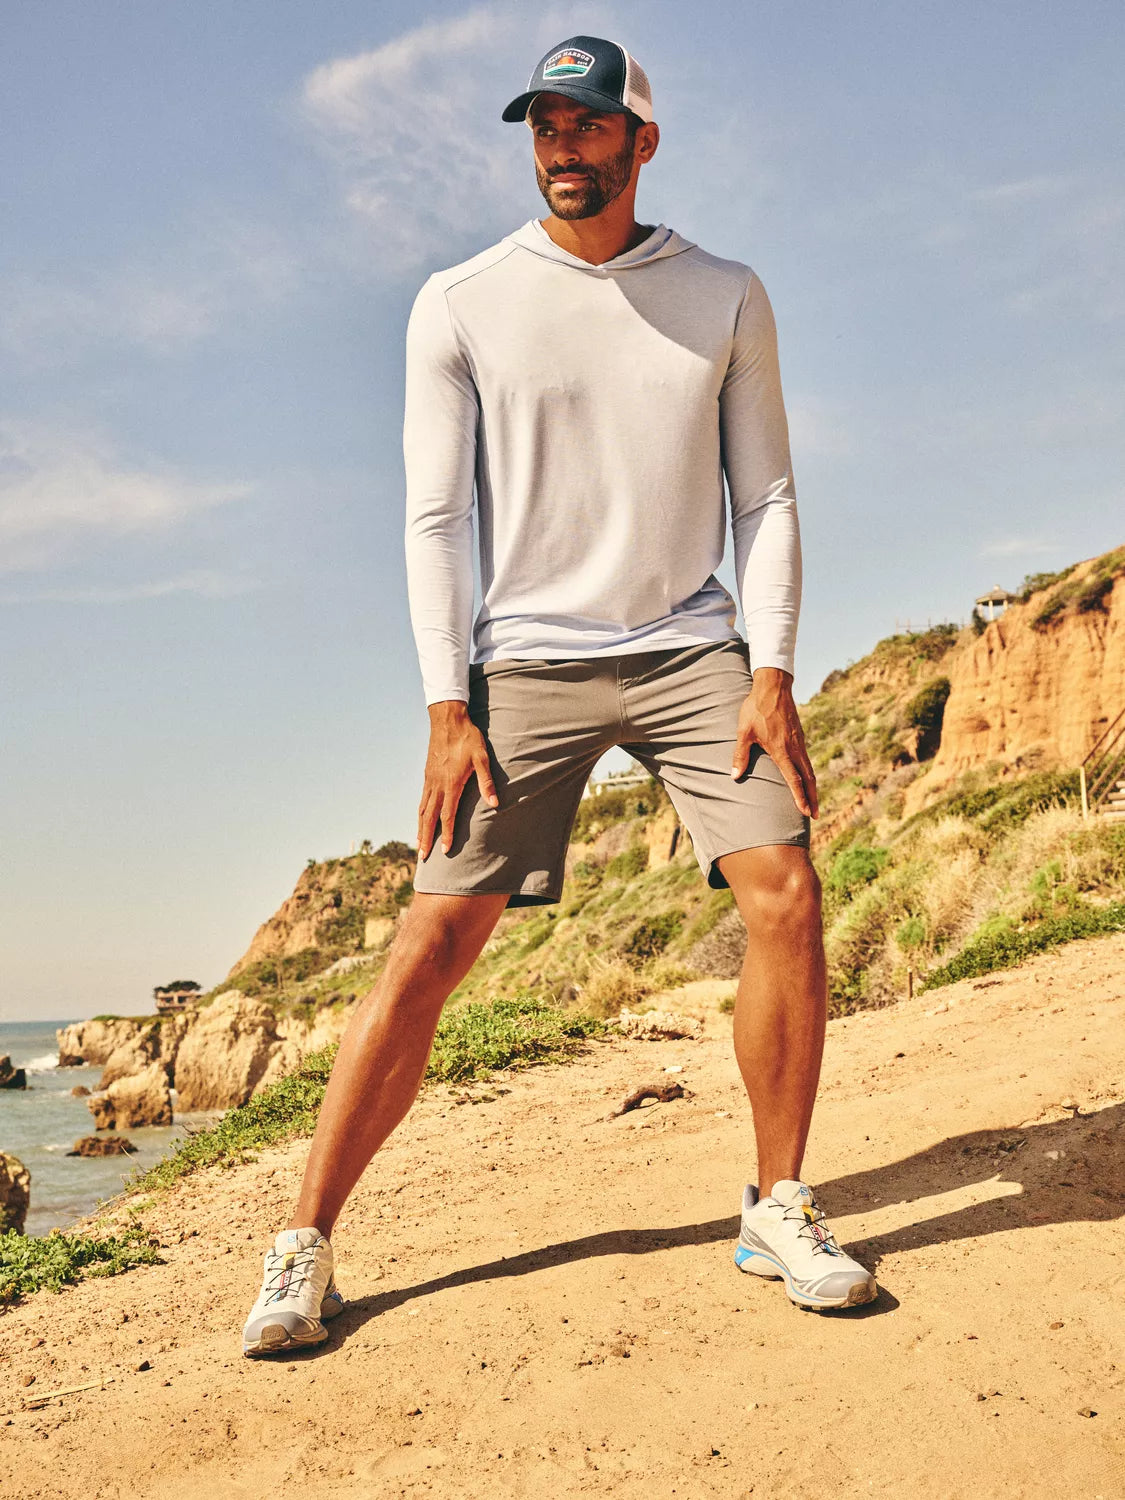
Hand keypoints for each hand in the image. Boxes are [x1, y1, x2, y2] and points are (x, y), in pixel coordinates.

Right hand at [417, 700, 498, 858]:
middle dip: (426, 838)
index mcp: (451, 783)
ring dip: (420, 828)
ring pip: (422, 809)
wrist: (447, 720)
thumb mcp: (482, 758)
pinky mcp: (427, 775)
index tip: (445, 850)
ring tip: (419, 844)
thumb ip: (487, 781)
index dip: (446, 834)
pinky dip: (420, 813)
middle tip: (423, 856)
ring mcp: (430, 780)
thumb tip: (495, 803)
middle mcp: (437, 785)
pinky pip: (422, 799)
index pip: (447, 815)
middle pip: (429, 817)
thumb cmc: (468, 738)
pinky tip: (421, 819)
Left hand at [730, 667, 818, 817]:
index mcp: (781, 750)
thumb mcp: (744, 732)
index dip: (800, 797)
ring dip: (812, 787)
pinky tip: (805, 779)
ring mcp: (799, 742)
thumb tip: (734, 776)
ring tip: (813, 801)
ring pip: (809, 769)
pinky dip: (809, 774)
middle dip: (812, 798)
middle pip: (808, 778)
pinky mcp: (800, 736)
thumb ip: (740, 755)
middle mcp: (794, 748)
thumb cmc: (755, 709)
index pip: (794, 779)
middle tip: (815, 815)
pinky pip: (807, 760)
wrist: (773, 687)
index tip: (805, 812)